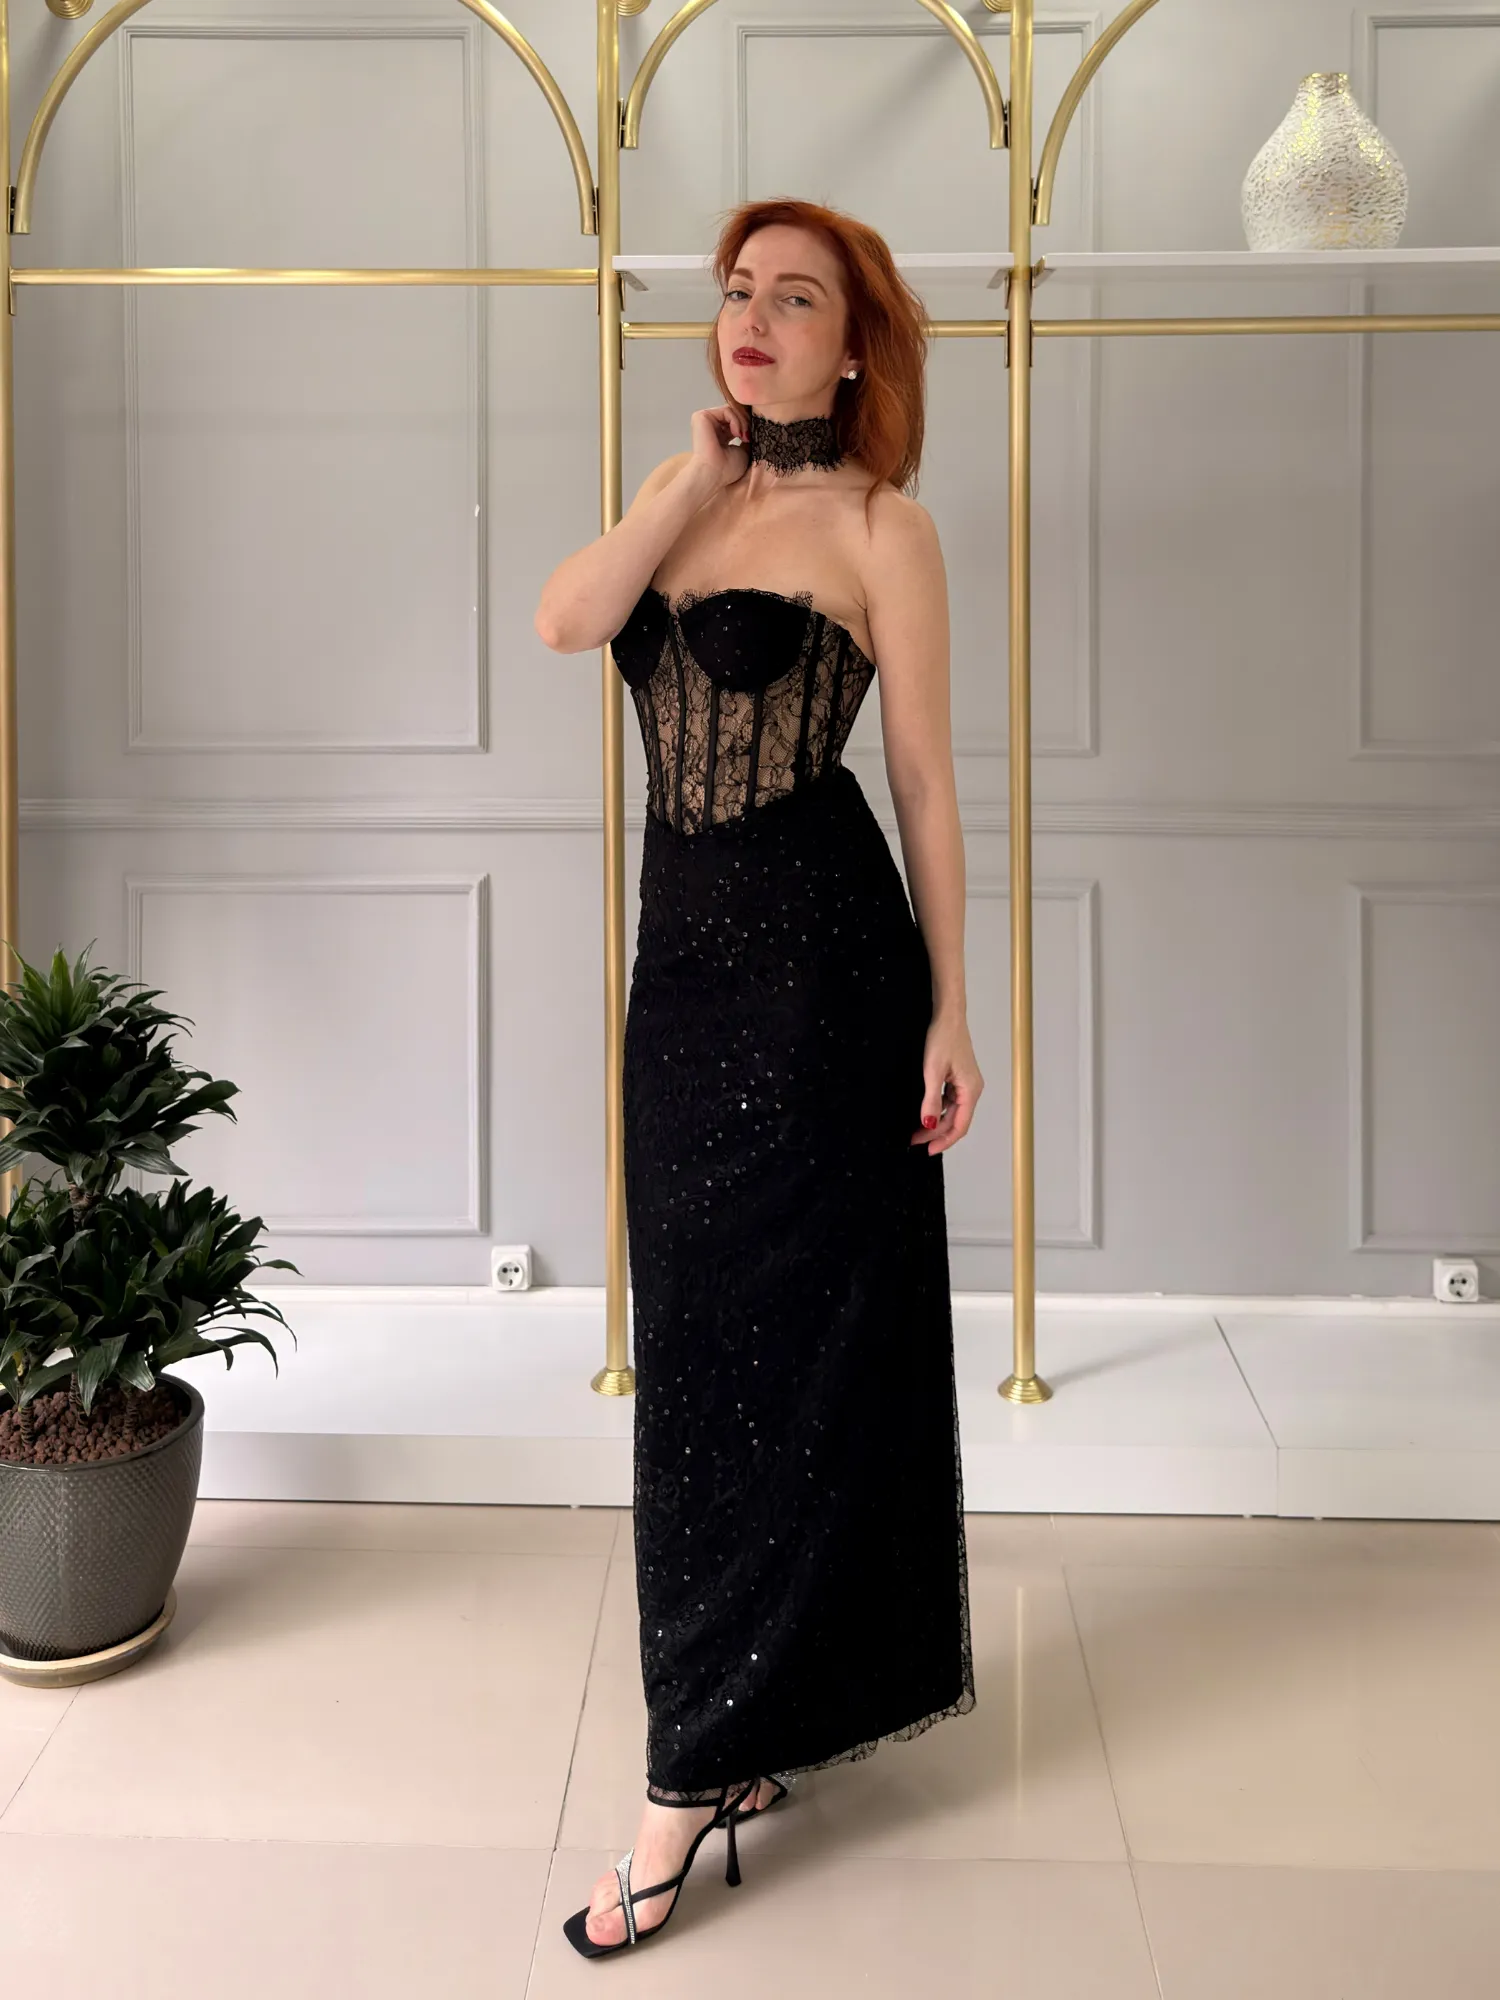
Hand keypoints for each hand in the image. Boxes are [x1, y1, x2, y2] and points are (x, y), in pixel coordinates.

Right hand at [688, 403, 750, 489]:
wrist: (713, 473)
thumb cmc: (727, 469)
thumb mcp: (744, 452)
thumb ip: (747, 437)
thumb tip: (754, 427)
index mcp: (720, 437)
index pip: (736, 422)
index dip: (748, 426)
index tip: (752, 438)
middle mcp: (712, 428)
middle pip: (735, 414)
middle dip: (746, 422)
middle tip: (749, 437)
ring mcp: (706, 421)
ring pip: (732, 410)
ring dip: (743, 422)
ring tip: (743, 437)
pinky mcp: (701, 416)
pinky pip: (726, 410)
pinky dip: (736, 420)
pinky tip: (736, 433)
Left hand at [911, 1014, 982, 1154]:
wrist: (948, 1016)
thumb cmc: (943, 1038)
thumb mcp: (932, 1072)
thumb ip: (930, 1100)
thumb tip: (927, 1125)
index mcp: (970, 1090)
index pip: (960, 1126)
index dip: (944, 1140)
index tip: (928, 1150)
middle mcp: (971, 1089)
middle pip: (955, 1121)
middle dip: (935, 1133)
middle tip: (915, 1140)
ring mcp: (965, 1084)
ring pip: (952, 1112)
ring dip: (935, 1122)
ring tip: (916, 1130)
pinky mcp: (958, 1077)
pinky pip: (949, 1100)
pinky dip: (937, 1109)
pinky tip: (924, 1112)